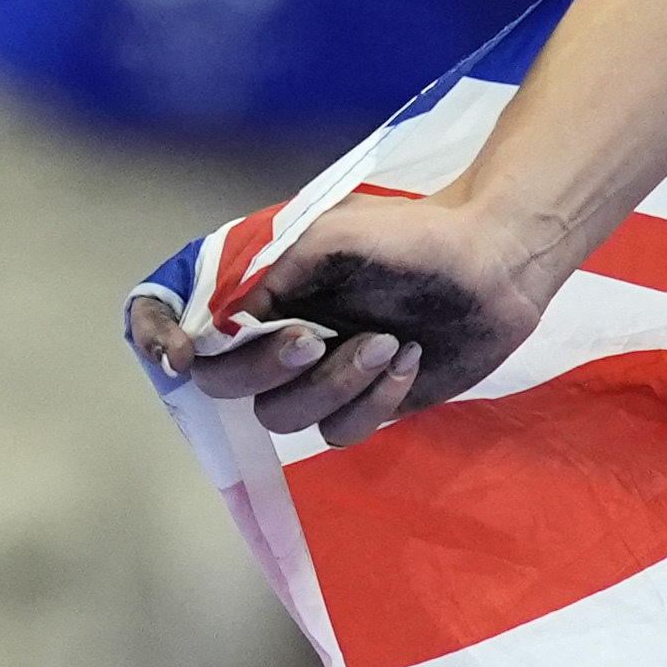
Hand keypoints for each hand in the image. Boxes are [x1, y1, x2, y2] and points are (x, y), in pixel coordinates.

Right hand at [131, 184, 574, 449]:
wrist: (496, 261)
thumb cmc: (414, 236)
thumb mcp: (334, 234)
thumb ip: (273, 276)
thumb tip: (220, 326)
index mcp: (267, 296)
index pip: (192, 331)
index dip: (170, 346)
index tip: (185, 355)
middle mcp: (284, 340)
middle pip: (235, 389)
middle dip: (272, 368)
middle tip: (317, 337)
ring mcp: (325, 378)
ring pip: (289, 419)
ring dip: (336, 383)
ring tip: (389, 340)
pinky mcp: (369, 406)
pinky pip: (343, 432)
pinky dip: (376, 400)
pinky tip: (409, 358)